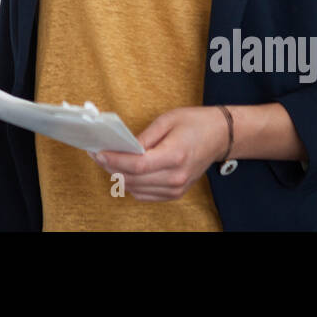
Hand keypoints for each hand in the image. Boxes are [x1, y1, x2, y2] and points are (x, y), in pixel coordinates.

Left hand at [87, 106, 228, 200]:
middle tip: (97, 154)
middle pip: (134, 179)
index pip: (137, 165)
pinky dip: (132, 185)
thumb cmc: (195, 123)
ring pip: (137, 189)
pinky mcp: (176, 193)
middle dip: (111, 167)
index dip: (115, 160)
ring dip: (119, 177)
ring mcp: (177, 188)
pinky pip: (145, 195)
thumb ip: (143, 137)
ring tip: (108, 161)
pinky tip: (125, 172)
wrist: (220, 136)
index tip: (99, 152)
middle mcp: (176, 176)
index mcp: (175, 156)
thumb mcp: (167, 120)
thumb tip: (123, 148)